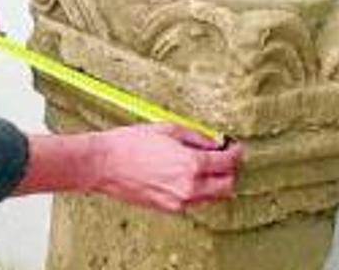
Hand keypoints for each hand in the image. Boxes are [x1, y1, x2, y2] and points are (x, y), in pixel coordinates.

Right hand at [14, 124, 242, 213]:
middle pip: (227, 185)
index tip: (234, 146)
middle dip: (230, 170)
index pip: (228, 163)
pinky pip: (194, 202)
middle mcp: (189, 187)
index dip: (236, 152)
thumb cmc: (127, 144)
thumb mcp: (167, 129)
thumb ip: (196, 137)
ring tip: (204, 167)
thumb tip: (213, 143)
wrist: (102, 164)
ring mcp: (179, 201)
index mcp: (191, 165)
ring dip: (215, 182)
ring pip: (213, 197)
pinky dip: (197, 190)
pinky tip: (186, 176)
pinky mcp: (168, 208)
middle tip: (224, 157)